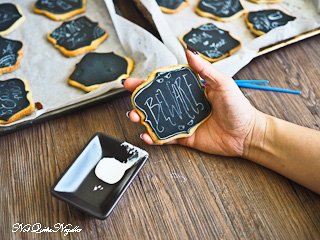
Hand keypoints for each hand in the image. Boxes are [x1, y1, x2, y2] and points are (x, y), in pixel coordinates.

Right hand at [124, 49, 263, 156]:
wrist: (246, 133)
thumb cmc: (238, 107)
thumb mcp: (222, 83)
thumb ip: (204, 69)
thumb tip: (189, 50)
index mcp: (190, 91)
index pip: (165, 85)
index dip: (148, 83)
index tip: (134, 82)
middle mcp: (184, 106)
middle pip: (157, 102)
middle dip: (140, 101)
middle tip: (131, 100)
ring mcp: (183, 122)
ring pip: (158, 120)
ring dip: (143, 118)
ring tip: (135, 116)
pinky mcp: (185, 138)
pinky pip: (166, 138)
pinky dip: (154, 138)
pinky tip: (146, 135)